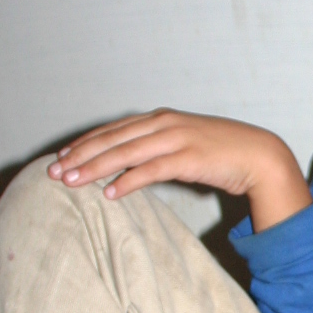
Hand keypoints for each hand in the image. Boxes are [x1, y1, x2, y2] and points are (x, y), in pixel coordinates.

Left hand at [47, 111, 310, 230]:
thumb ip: (158, 149)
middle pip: (112, 139)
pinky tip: (109, 193)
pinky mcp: (188, 158)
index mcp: (161, 119)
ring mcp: (176, 139)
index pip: (113, 130)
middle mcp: (164, 124)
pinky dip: (127, 181)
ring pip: (124, 153)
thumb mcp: (184, 145)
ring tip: (70, 182)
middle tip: (53, 171)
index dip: (85, 143)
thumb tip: (131, 165)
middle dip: (80, 156)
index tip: (61, 156)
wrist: (260, 155)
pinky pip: (150, 170)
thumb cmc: (221, 154)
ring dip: (94, 168)